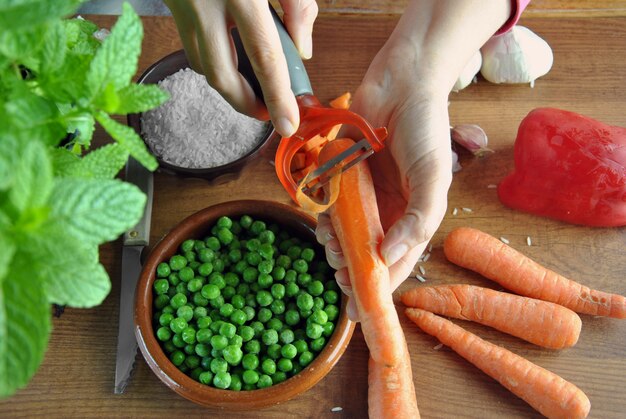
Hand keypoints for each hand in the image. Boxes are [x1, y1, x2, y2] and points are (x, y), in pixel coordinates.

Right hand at [164, 0, 317, 137]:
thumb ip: (297, 6)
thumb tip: (302, 51)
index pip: (263, 56)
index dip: (276, 96)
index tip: (287, 124)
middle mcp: (205, 4)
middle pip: (222, 76)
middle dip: (246, 104)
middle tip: (268, 113)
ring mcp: (182, 7)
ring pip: (202, 66)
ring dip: (229, 86)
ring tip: (254, 90)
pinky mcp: (170, 6)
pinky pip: (190, 47)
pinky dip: (212, 63)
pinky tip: (231, 61)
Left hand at [316, 40, 452, 320]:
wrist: (401, 84)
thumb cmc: (425, 130)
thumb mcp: (433, 178)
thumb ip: (418, 220)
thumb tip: (389, 256)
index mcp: (413, 216)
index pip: (397, 263)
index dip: (379, 287)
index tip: (359, 307)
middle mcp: (388, 210)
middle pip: (366, 253)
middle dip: (351, 269)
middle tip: (340, 275)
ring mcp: (364, 195)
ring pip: (345, 234)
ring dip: (335, 247)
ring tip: (330, 247)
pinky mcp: (343, 177)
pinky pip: (329, 207)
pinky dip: (323, 218)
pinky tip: (321, 223)